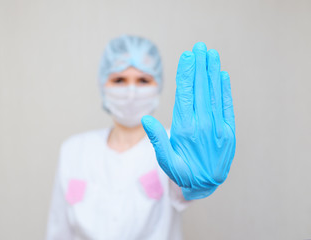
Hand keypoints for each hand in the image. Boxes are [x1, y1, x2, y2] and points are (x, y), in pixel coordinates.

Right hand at [141, 42, 235, 198]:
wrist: (206, 186)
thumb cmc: (181, 171)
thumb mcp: (165, 159)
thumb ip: (157, 138)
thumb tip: (146, 119)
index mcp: (185, 129)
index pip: (185, 95)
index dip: (186, 74)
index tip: (187, 56)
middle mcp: (203, 124)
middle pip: (201, 89)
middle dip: (199, 66)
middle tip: (200, 47)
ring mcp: (218, 127)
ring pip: (214, 94)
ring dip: (212, 72)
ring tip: (211, 54)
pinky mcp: (228, 131)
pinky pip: (226, 106)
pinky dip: (225, 89)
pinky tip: (222, 75)